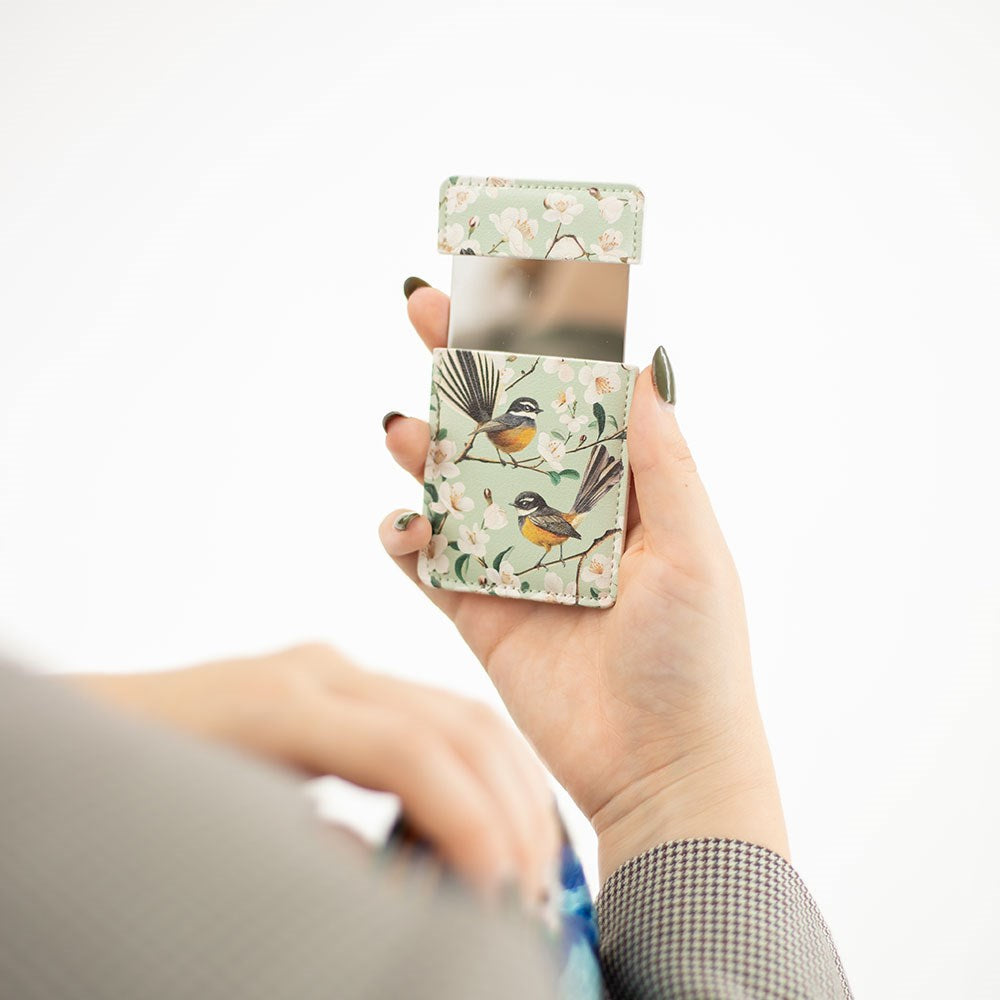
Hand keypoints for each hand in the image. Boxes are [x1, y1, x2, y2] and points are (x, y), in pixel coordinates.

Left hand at [66, 644, 559, 901]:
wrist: (98, 731)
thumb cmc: (134, 788)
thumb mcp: (215, 839)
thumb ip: (314, 864)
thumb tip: (405, 895)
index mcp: (281, 707)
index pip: (411, 752)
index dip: (470, 824)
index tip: (499, 897)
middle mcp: (321, 675)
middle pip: (456, 723)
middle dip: (510, 810)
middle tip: (532, 895)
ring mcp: (336, 674)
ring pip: (462, 714)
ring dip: (508, 790)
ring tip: (524, 866)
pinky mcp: (346, 690)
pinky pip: (439, 720)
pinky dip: (481, 773)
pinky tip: (489, 825)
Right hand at [381, 283, 788, 882]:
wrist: (660, 772)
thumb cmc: (696, 659)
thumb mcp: (692, 546)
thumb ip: (659, 455)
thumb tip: (643, 357)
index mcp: (620, 490)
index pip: (568, 397)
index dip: (534, 339)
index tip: (502, 281)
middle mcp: (561, 516)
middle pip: (501, 426)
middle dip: (462, 368)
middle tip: (420, 308)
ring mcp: (514, 562)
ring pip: (454, 485)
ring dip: (425, 449)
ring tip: (402, 426)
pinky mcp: (477, 612)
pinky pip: (426, 563)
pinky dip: (405, 538)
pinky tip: (401, 524)